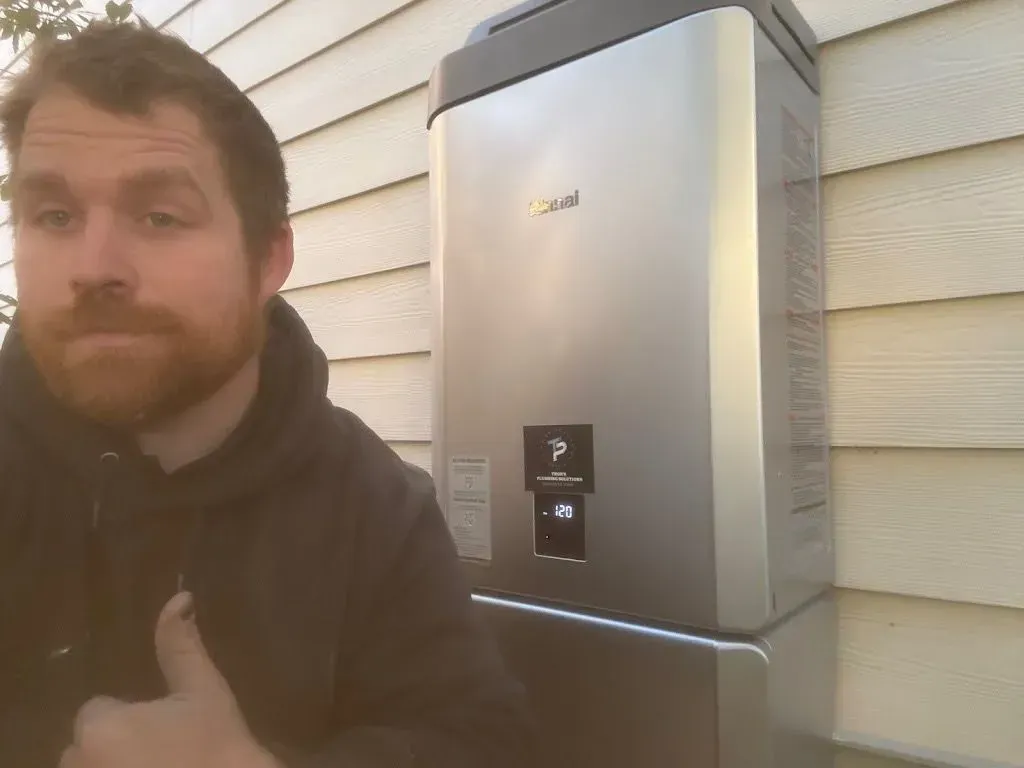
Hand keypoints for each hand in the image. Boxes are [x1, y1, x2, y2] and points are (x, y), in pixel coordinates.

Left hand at [60, 592, 279, 767]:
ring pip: (92, 765)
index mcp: (99, 726)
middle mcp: (77, 760)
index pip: (100, 710)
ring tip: (161, 766)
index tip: (167, 731)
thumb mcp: (204, 691)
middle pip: (90, 743)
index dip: (134, 719)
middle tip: (166, 752)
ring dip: (114, 764)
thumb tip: (180, 596)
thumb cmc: (217, 745)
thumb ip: (180, 646)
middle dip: (118, 746)